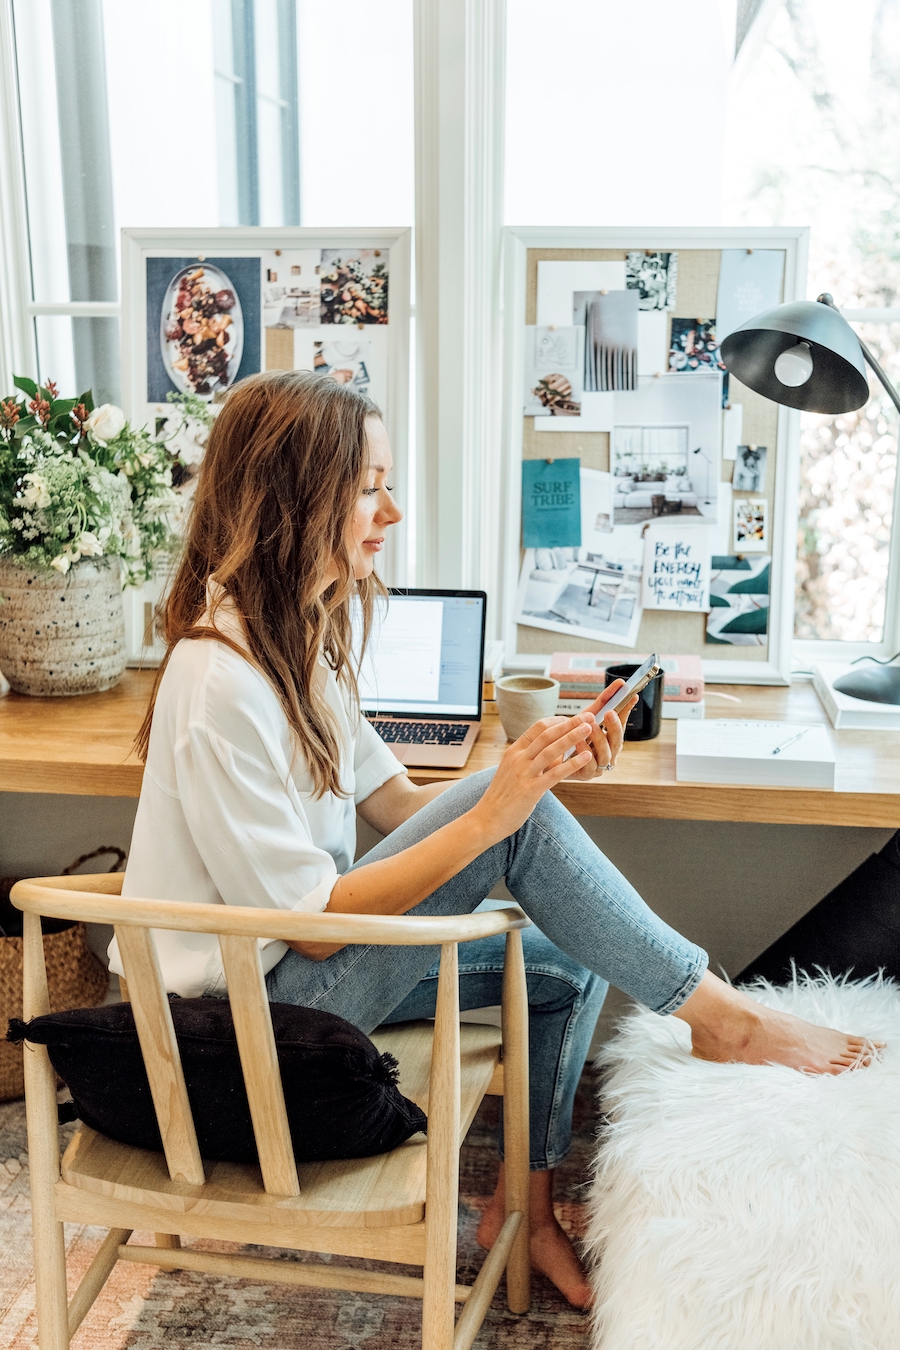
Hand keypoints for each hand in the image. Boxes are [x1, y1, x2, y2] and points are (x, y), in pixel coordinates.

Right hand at [471, 713, 598, 842]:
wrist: (487, 818)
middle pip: (546, 734)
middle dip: (569, 724)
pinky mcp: (530, 790)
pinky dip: (572, 763)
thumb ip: (529, 759)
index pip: (537, 727)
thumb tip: (551, 751)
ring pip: (551, 750)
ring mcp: (523, 773)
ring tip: (589, 729)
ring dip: (572, 737)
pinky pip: (554, 773)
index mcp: (514, 751)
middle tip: (588, 717)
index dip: (558, 721)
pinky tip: (586, 757)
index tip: (574, 719)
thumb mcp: (512, 770)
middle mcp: (518, 759)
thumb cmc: (502, 796)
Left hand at [563, 678, 637, 780]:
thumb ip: (603, 702)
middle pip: (618, 741)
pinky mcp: (586, 775)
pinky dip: (584, 753)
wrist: (549, 757)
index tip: (631, 695)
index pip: (622, 724)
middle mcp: (609, 753)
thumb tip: (620, 685)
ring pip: (605, 754)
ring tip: (590, 725)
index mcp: (611, 739)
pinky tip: (578, 742)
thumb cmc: (571, 735)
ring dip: (599, 739)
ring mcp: (599, 765)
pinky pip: (588, 766)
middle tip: (609, 712)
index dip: (627, 710)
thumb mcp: (586, 716)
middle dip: (614, 726)